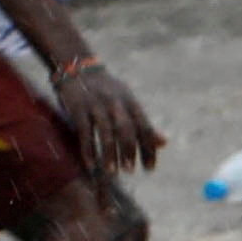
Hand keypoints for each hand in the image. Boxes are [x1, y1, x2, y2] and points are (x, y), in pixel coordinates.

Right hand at [57, 57, 161, 175]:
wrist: (78, 68)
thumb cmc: (108, 90)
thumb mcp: (128, 102)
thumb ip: (143, 122)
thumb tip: (164, 143)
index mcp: (131, 102)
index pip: (144, 128)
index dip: (149, 149)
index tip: (150, 168)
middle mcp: (115, 103)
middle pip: (126, 131)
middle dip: (130, 152)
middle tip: (131, 171)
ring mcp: (96, 105)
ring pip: (106, 133)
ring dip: (110, 154)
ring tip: (113, 172)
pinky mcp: (78, 108)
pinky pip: (85, 132)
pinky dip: (89, 150)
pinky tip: (91, 165)